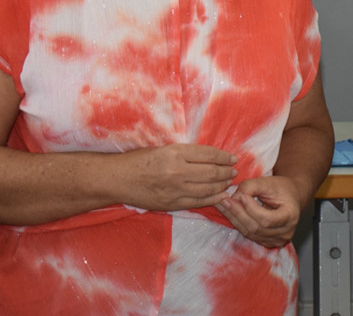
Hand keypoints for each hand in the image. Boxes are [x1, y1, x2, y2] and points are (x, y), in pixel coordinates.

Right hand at [119, 144, 237, 211]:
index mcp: (176, 152)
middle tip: (234, 171)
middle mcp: (178, 170)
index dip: (224, 157)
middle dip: (226, 172)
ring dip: (222, 186)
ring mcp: (176, 189)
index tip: (232, 158)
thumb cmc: (139, 160)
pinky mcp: (172, 203)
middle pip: (212, 172)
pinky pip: (197, 202)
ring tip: (229, 183)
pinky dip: (212, 199)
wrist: (118, 179)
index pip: (208, 154)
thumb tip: (209, 156)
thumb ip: (185, 153)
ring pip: (208, 188)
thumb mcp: (163, 148)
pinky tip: (220, 196)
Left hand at [215, 176, 301, 246]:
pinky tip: (230, 213)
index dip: (252, 209)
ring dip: (234, 219)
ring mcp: (277, 240)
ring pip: (250, 233)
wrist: (290, 197)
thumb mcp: (268, 182)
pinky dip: (238, 223)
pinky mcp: (267, 242)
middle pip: (256, 228)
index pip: (267, 219)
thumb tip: (233, 198)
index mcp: (290, 216)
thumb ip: (250, 186)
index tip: (241, 196)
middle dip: (238, 213)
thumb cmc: (281, 188)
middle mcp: (285, 232)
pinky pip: (249, 235)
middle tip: (225, 200)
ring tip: (224, 205)